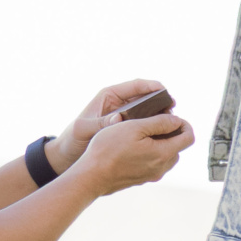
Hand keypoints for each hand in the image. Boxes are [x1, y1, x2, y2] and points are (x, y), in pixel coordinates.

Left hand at [45, 79, 167, 172]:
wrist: (69, 154)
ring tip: (172, 123)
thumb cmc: (73, 139)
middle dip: (161, 101)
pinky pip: (146, 125)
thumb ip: (99, 123)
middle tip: (172, 109)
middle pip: (146, 97)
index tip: (164, 91)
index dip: (151, 86)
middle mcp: (120, 104)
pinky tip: (164, 135)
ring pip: (149, 111)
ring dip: (161, 115)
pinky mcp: (128, 130)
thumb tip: (118, 118)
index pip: (135, 86)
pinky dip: (155, 127)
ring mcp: (126, 117)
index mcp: (109, 96)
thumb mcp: (82, 129)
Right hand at [70, 109, 193, 195]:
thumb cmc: (109, 149)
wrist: (91, 176)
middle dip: (171, 133)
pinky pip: (154, 164)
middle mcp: (161, 168)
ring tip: (141, 133)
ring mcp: (151, 176)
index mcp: (162, 154)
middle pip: (178, 147)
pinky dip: (150, 153)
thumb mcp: (134, 127)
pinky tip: (133, 147)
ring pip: (166, 156)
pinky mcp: (141, 179)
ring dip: (160, 143)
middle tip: (154, 122)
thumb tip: (177, 120)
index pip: (189, 138)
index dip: (184, 124)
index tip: (171, 116)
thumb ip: (159, 122)